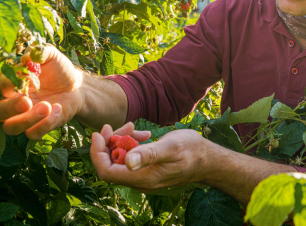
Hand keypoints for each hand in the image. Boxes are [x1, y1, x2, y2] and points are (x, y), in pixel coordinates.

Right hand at [0, 44, 83, 138]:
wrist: (77, 85)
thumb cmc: (59, 70)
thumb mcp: (52, 55)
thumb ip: (40, 51)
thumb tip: (28, 56)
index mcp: (13, 84)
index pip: (0, 87)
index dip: (6, 85)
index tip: (22, 79)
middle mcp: (14, 102)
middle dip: (9, 108)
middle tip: (27, 102)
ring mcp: (25, 117)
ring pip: (11, 128)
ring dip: (27, 120)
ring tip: (47, 106)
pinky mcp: (39, 126)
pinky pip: (32, 134)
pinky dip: (44, 125)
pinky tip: (57, 109)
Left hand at [91, 122, 210, 190]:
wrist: (207, 159)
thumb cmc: (192, 150)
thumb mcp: (172, 147)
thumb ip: (149, 154)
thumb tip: (127, 161)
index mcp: (143, 178)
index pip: (106, 171)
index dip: (97, 152)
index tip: (100, 132)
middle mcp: (140, 180)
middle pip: (110, 164)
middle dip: (111, 142)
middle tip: (120, 124)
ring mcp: (143, 176)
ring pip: (120, 159)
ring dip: (123, 141)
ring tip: (135, 126)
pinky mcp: (147, 170)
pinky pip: (131, 158)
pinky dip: (132, 144)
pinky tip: (144, 134)